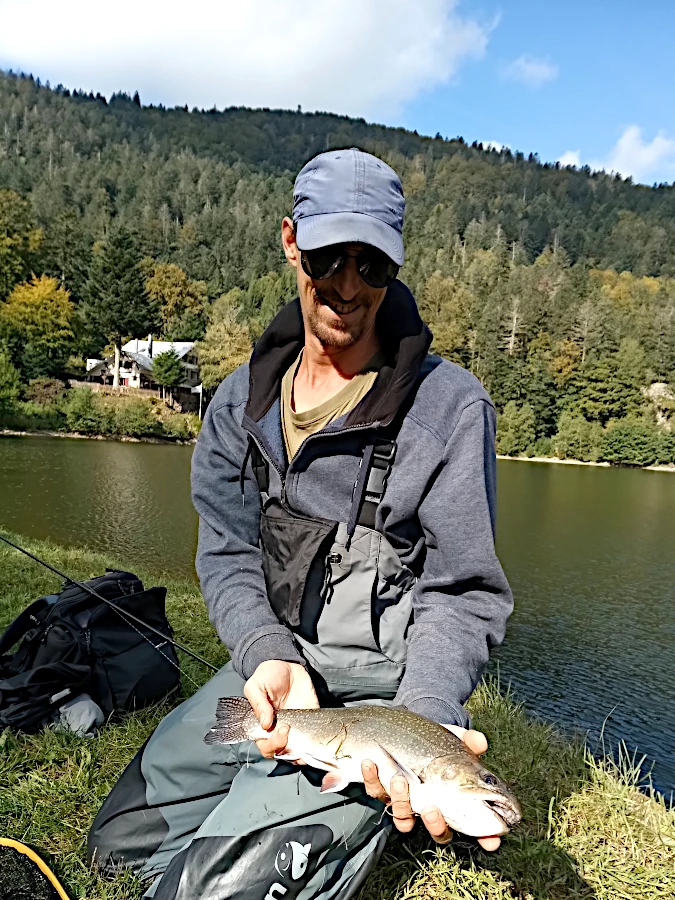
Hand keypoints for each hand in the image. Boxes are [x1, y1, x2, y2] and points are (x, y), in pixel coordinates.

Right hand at [244, 660, 318, 758]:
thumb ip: (258, 703)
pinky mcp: (310, 723)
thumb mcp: (256, 685)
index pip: (265, 746)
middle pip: (281, 752)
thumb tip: (265, 724)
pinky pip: (313, 740)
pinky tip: (316, 742)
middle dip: (285, 748)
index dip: (272, 745)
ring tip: (304, 745)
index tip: (281, 729)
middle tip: (288, 729)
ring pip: (297, 752)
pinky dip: (315, 746)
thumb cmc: (268, 676)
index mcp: (263, 726)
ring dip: (300, 754)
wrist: (288, 664)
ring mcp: (296, 728)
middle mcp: (278, 731)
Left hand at [362, 725, 501, 851]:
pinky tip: (371, 762)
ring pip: (403, 817)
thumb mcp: (453, 739)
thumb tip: (479, 741)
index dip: (484, 836)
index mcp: (453, 800)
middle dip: (435, 823)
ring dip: (401, 800)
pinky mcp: (382, 791)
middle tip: (431, 809)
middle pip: (438, 831)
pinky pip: (375, 792)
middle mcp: (430, 808)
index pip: (472, 824)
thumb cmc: (437, 743)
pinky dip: (372, 778)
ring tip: (400, 778)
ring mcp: (406, 802)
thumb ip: (468, 740)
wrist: (408, 732)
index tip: (491, 841)